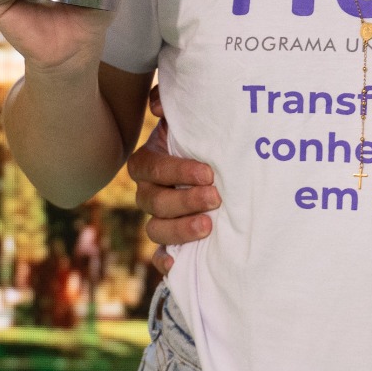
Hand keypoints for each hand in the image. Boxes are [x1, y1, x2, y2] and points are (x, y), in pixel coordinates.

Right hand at [131, 115, 220, 274]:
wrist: (222, 169)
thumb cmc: (205, 139)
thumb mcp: (191, 121)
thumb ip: (173, 107)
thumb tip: (157, 107)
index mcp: (150, 162)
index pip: (150, 167)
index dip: (176, 171)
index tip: (208, 173)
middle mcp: (149, 192)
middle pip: (154, 201)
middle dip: (184, 200)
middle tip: (215, 198)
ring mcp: (159, 218)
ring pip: (156, 230)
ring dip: (180, 230)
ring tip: (208, 226)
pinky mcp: (171, 242)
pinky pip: (159, 255)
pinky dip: (165, 261)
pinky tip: (178, 264)